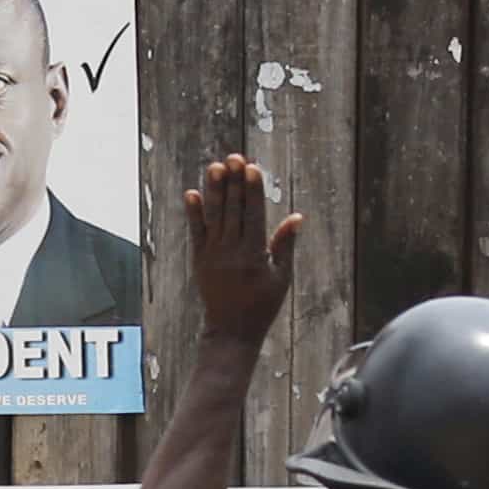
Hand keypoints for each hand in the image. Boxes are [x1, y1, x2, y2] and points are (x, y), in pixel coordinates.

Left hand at [186, 153, 303, 343]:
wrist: (231, 331)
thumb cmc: (262, 305)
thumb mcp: (282, 277)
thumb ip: (285, 245)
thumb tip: (296, 216)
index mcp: (254, 255)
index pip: (253, 215)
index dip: (252, 190)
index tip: (252, 168)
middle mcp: (231, 252)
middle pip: (232, 211)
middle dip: (233, 183)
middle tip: (232, 157)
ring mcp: (212, 255)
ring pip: (213, 217)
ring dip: (214, 191)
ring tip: (214, 167)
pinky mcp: (199, 261)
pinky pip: (196, 233)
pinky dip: (194, 214)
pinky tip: (192, 194)